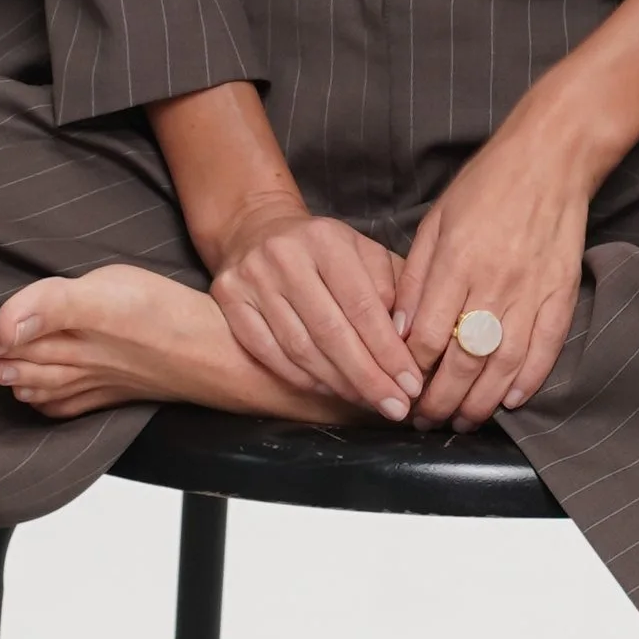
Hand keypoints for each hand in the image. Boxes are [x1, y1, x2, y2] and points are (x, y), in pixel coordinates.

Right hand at [206, 198, 424, 422]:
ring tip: (367, 402)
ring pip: (299, 348)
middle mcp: (284, 256)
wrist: (256, 230)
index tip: (411, 384)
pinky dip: (303, 378)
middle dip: (367, 377)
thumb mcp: (363, 252)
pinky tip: (330, 390)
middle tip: (395, 408)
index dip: (388, 351)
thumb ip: (390, 288)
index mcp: (325, 238)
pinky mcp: (228, 299)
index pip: (362, 305)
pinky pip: (269, 354)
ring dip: (338, 384)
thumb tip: (404, 338)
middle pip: (330, 332)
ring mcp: (251, 278)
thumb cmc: (324, 249)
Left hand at [392, 112, 593, 427]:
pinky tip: (510, 400)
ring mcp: (532, 290)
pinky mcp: (561, 293)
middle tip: (426, 419)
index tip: (401, 389)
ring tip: (462, 421)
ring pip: (505, 363)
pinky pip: (547, 347)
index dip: (413, 372)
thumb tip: (399, 331)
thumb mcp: (435, 222)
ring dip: (482, 401)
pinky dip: (530, 378)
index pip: (430, 336)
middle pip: (465, 360)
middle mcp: (495, 281)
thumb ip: (416, 278)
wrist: (550, 159)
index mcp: (458, 261)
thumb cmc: (485, 186)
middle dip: (442, 399)